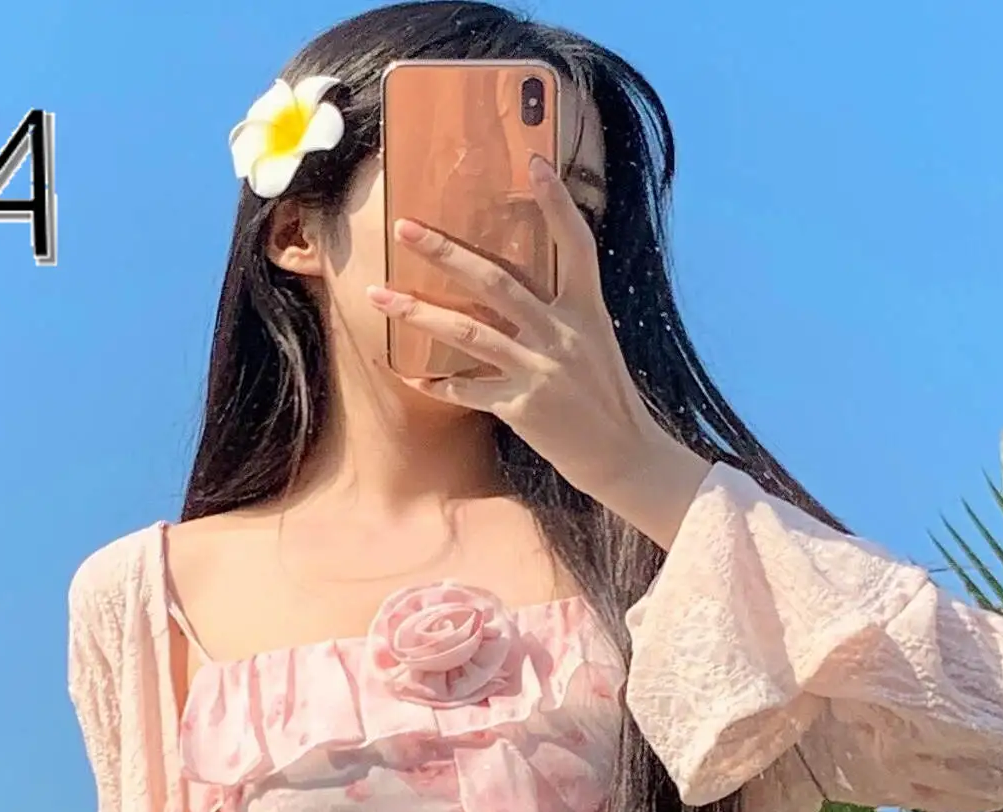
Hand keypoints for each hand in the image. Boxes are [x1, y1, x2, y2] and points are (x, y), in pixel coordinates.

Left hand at [366, 156, 709, 549]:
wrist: (624, 458)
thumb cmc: (605, 399)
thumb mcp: (594, 344)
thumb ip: (560, 314)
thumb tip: (513, 290)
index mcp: (586, 310)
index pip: (576, 244)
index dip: (557, 203)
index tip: (534, 161)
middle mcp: (563, 333)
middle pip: (496, 281)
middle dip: (445, 252)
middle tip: (405, 228)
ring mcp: (541, 370)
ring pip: (468, 332)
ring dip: (418, 312)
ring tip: (378, 295)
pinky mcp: (523, 407)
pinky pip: (468, 390)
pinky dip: (439, 384)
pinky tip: (413, 377)